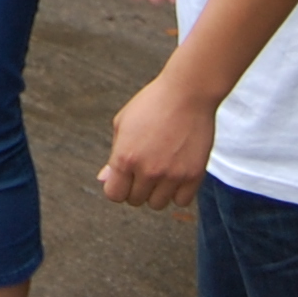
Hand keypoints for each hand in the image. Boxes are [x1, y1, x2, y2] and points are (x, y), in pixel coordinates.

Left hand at [100, 63, 217, 211]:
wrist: (188, 92)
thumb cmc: (152, 104)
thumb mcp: (123, 124)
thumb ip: (113, 156)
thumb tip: (103, 180)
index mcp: (125, 157)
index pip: (114, 195)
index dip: (117, 187)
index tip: (125, 176)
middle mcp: (147, 170)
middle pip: (135, 200)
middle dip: (136, 187)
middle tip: (145, 167)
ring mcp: (172, 175)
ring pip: (158, 204)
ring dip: (157, 192)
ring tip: (161, 170)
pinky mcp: (194, 175)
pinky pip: (181, 201)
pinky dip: (178, 192)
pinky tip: (177, 173)